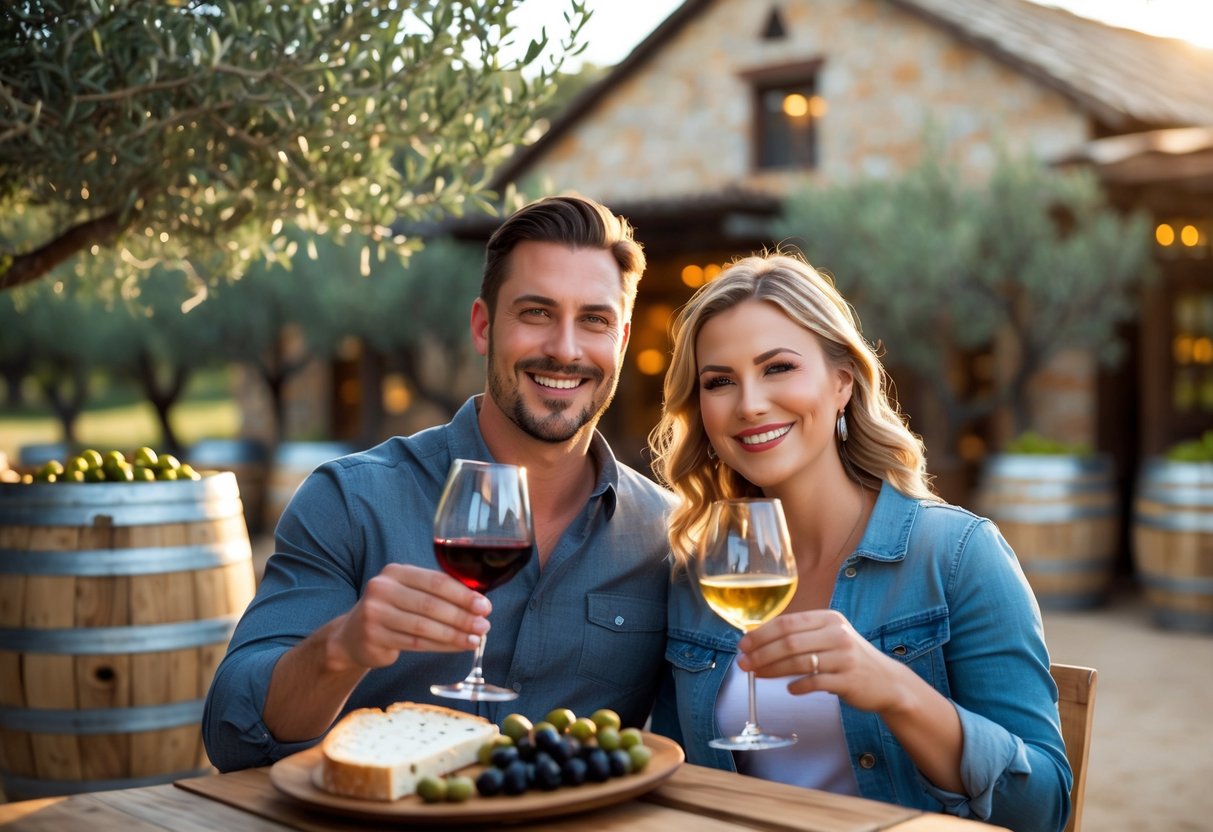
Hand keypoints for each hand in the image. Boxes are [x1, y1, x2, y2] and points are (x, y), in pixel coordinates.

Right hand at [329, 563, 491, 669]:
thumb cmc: (392, 610)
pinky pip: (415, 644)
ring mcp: (374, 614)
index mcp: (395, 572)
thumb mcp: (408, 592)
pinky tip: (458, 647)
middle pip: (430, 604)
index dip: (463, 594)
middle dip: (462, 616)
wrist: (352, 636)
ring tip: (475, 639)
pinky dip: (441, 646)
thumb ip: (436, 592)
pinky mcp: (374, 638)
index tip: (485, 606)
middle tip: (484, 625)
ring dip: (454, 634)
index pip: (435, 581)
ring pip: (424, 627)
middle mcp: (382, 589)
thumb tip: (479, 604)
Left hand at [736, 609, 911, 713]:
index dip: (761, 634)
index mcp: (829, 619)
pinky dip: (798, 686)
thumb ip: (802, 635)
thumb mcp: (831, 637)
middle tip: (743, 663)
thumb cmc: (849, 657)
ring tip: (756, 675)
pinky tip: (789, 689)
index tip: (743, 644)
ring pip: (799, 662)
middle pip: (790, 642)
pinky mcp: (848, 680)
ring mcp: (844, 657)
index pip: (788, 622)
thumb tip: (760, 641)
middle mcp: (837, 634)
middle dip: (761, 653)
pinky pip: (816, 682)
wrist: (887, 681)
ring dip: (772, 670)